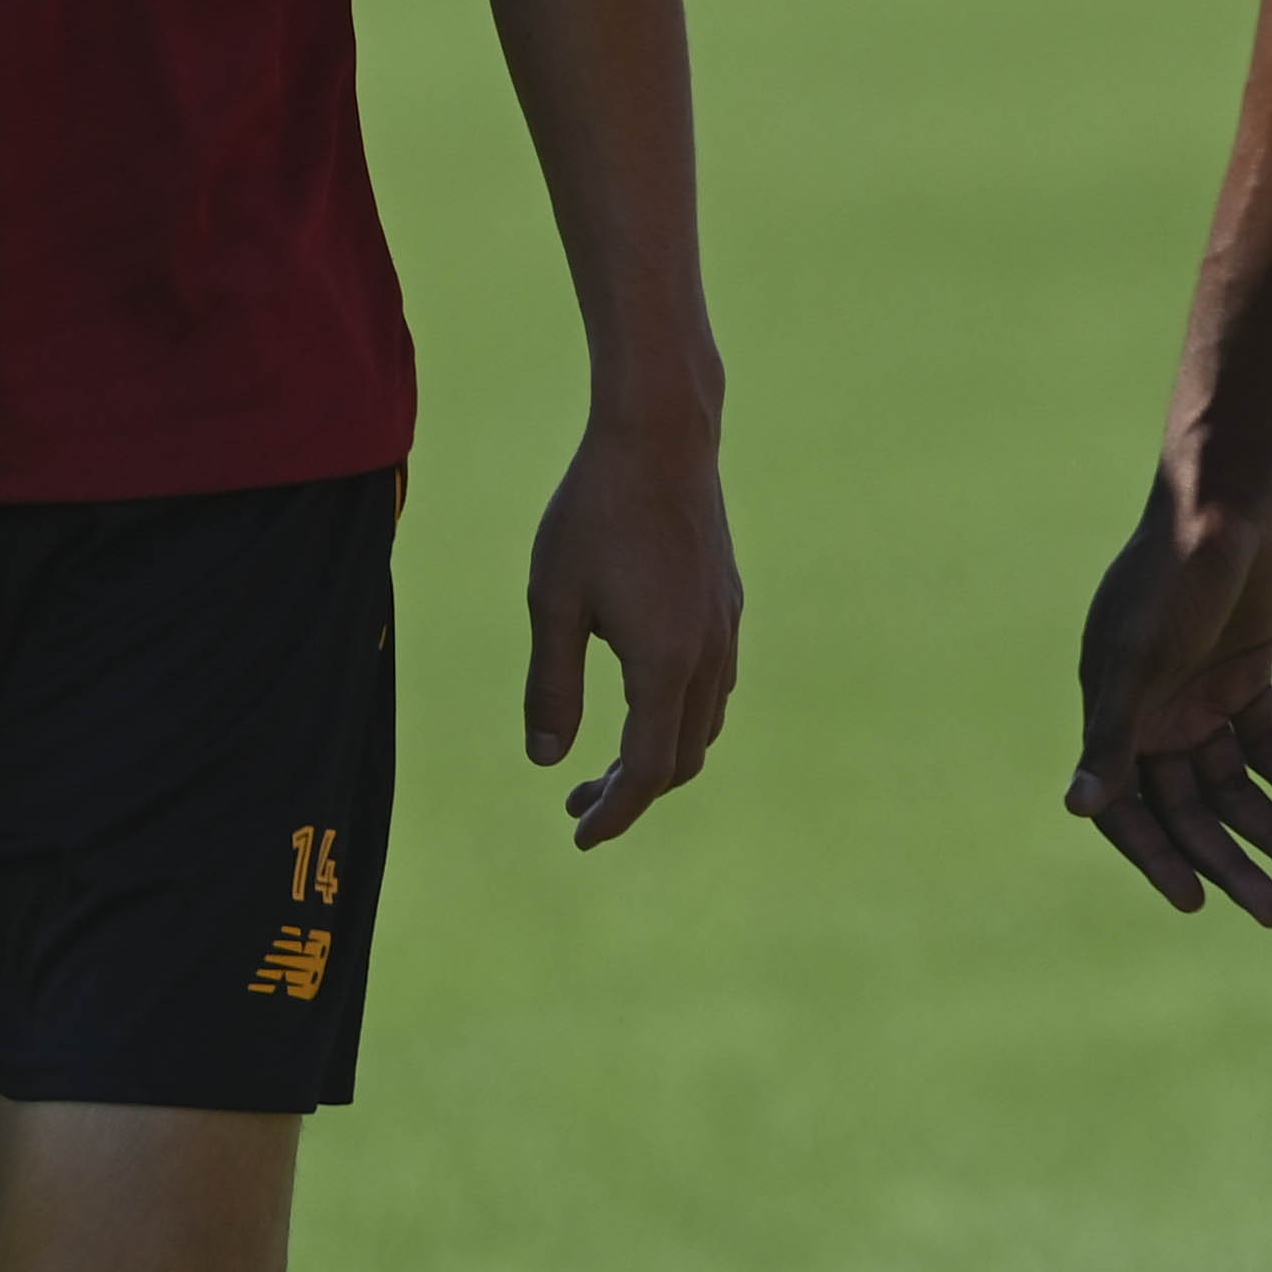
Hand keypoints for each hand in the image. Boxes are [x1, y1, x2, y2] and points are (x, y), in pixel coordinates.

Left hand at [527, 409, 738, 848]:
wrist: (660, 434)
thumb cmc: (594, 511)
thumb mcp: (554, 600)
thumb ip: (552, 686)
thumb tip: (545, 761)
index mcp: (665, 665)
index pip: (647, 771)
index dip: (615, 813)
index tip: (578, 837)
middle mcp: (709, 655)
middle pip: (681, 758)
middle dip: (630, 791)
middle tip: (574, 801)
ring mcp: (725, 626)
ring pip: (703, 722)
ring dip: (658, 753)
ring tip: (603, 760)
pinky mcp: (726, 599)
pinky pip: (714, 683)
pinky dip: (678, 713)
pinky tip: (640, 695)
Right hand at [1067, 468, 1271, 921]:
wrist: (1230, 492)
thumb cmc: (1173, 570)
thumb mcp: (1141, 656)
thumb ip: (1113, 734)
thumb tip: (1078, 808)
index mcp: (1113, 707)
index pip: (1127, 804)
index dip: (1157, 855)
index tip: (1196, 902)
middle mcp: (1151, 709)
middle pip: (1188, 807)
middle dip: (1229, 859)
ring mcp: (1198, 693)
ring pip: (1233, 785)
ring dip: (1269, 829)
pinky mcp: (1244, 674)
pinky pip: (1265, 747)